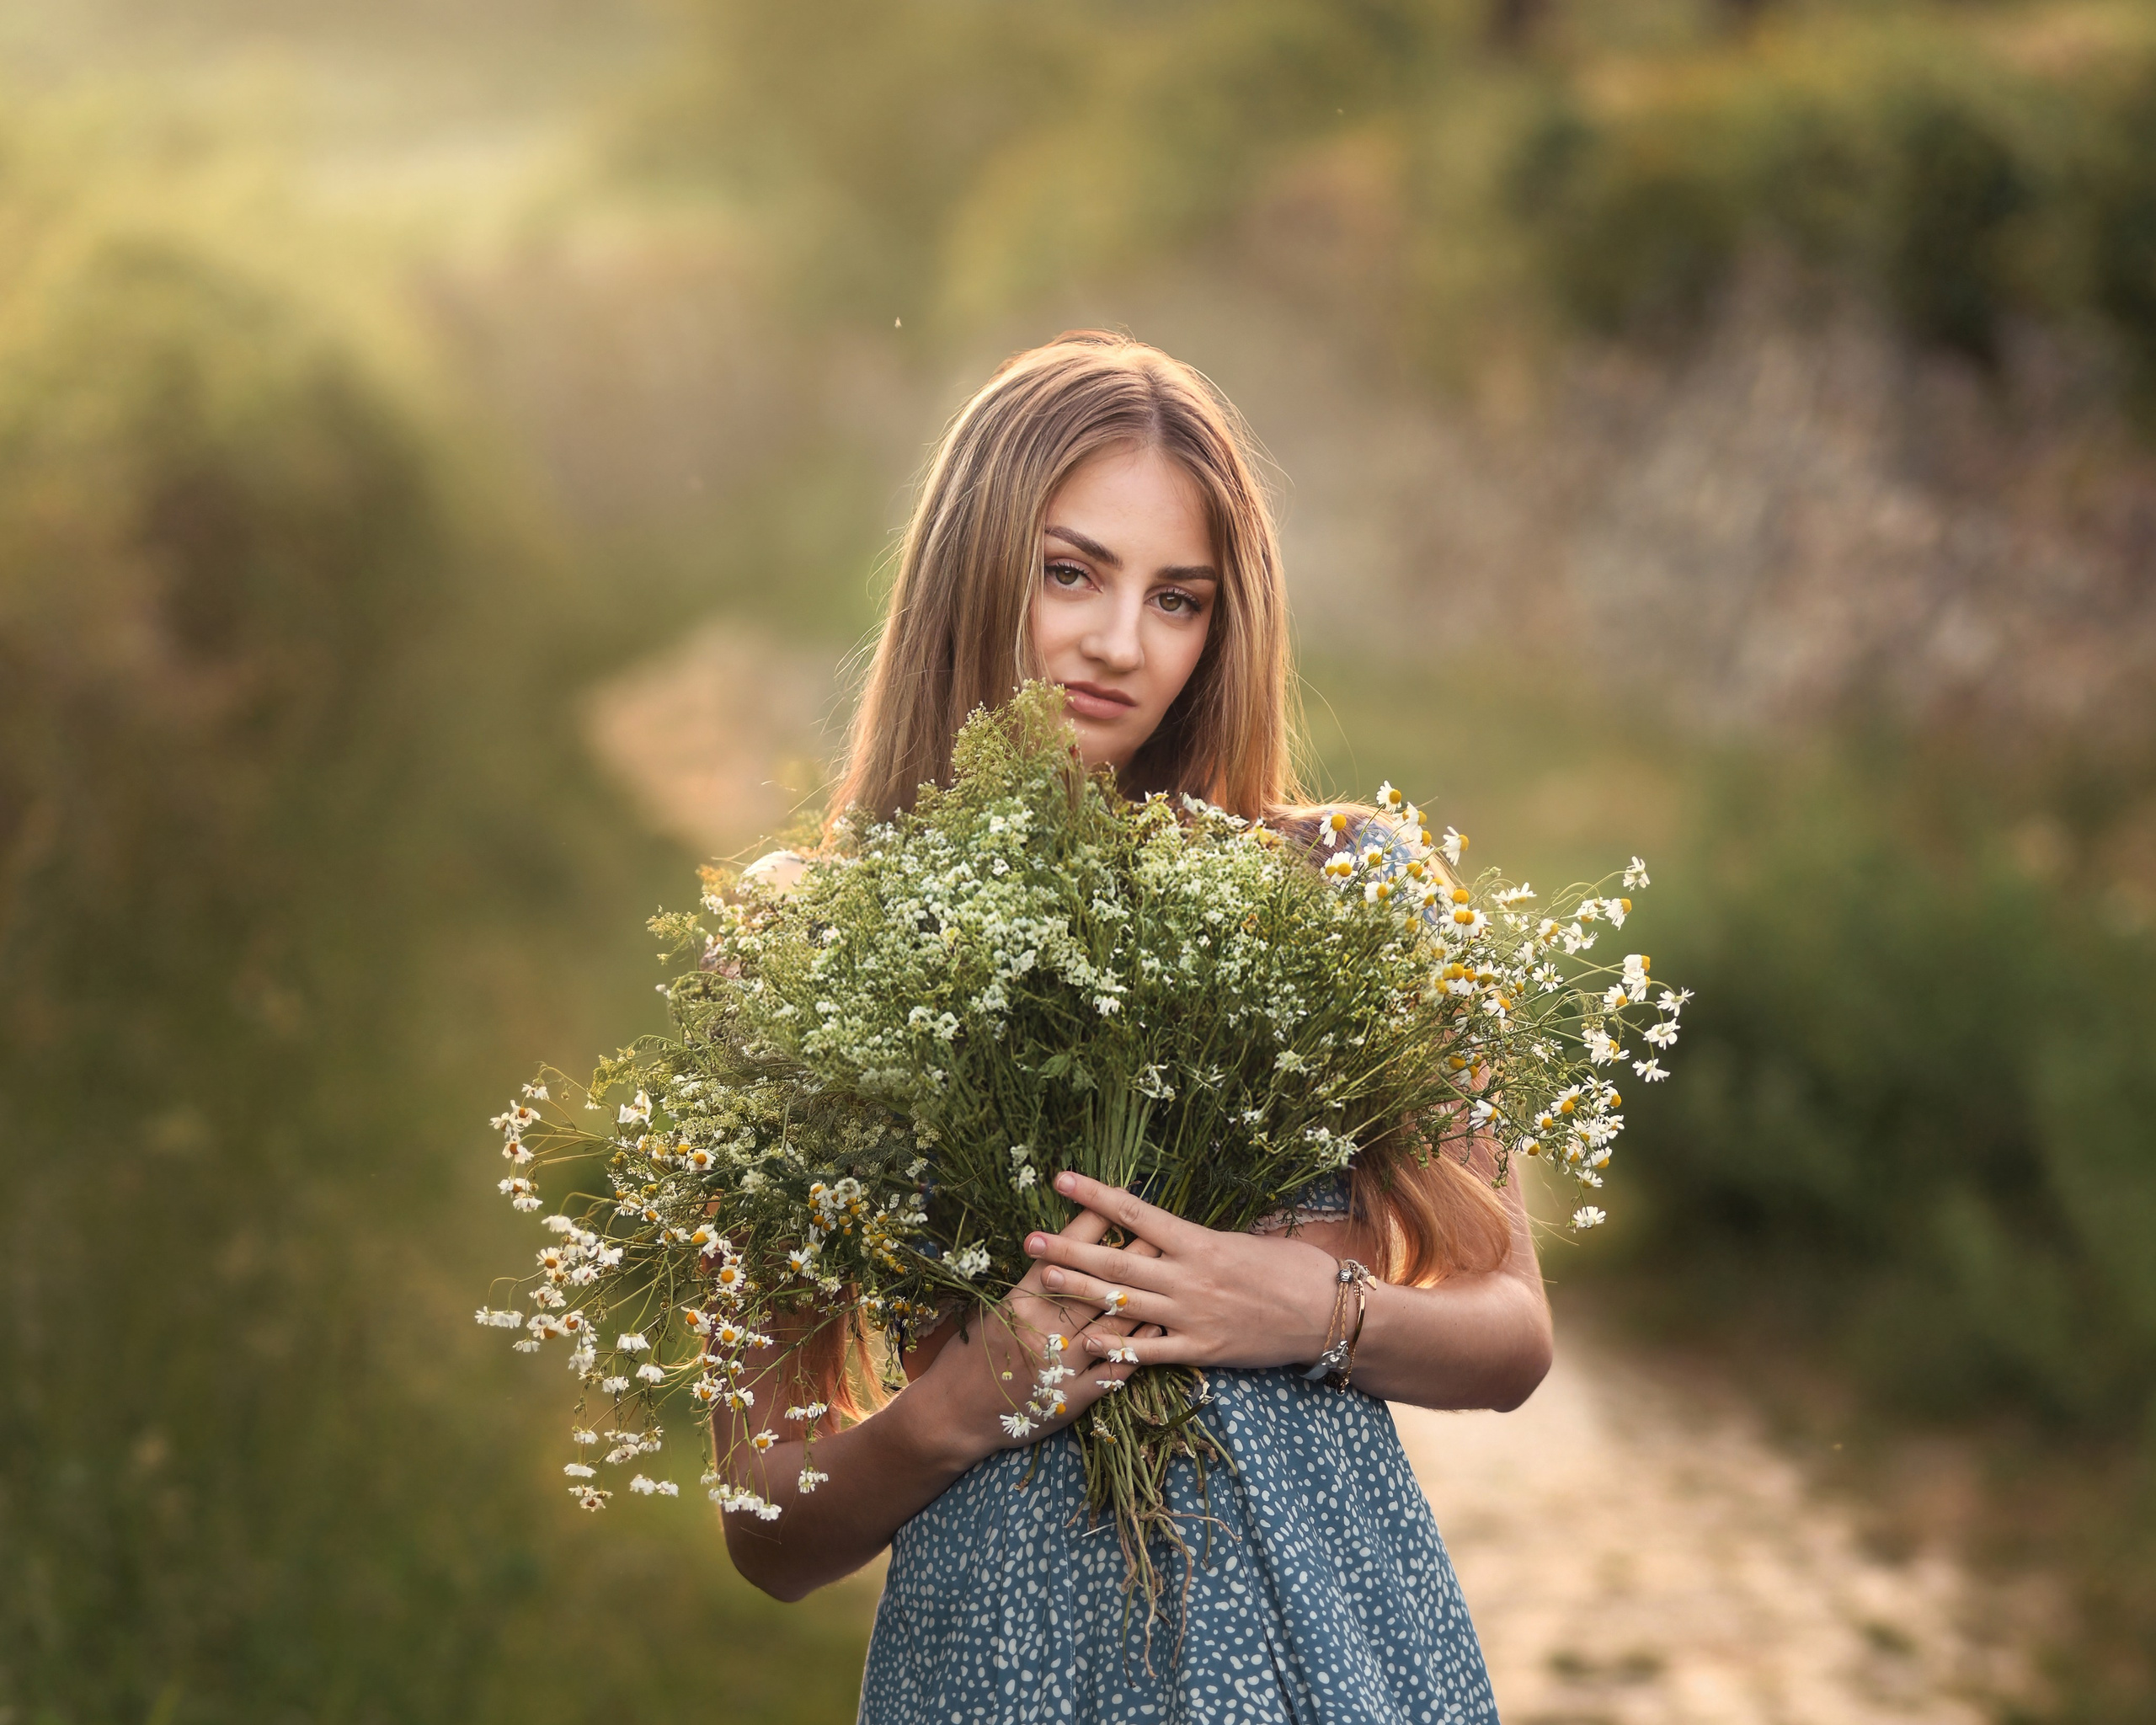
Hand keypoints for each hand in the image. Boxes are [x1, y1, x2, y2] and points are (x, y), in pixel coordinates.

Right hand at [909, 1203, 1162, 1464]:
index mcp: (1019, 1302)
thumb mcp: (992, 1310)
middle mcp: (1042, 1329)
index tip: (1114, 1199)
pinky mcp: (1074, 1395)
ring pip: (1113, 1323)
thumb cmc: (973, 1353)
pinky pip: (1115, 1367)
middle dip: (1130, 1255)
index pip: (1062, 1253)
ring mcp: (1061, 1364)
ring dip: (1144, 1297)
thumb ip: (1029, 1285)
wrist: (955, 1413)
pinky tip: (1159, 1328)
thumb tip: (1060, 1248)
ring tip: (1172, 1274)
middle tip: (1159, 1231)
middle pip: (1096, 1284)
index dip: (1090, 1225)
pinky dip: (1139, 1346)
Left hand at [1025, 1170, 1343, 1371]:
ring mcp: (1192, 1316)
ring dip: (1079, 1290)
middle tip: (1029, 1239)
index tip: (1061, 1179)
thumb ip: (1205, 1239)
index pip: (1135, 1212)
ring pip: (1123, 1302)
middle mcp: (1188, 1276)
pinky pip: (1149, 1352)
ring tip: (1042, 1279)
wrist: (1329, 1314)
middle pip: (1116, 1259)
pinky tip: (1085, 1345)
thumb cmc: (1296, 1269)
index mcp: (1199, 1241)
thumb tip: (1176, 1231)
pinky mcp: (1202, 1350)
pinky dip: (1116, 1350)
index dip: (1095, 1195)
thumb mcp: (1248, 1241)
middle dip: (1068, 1248)